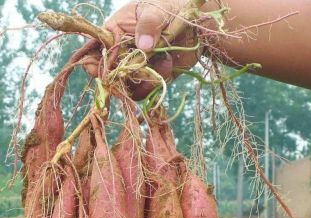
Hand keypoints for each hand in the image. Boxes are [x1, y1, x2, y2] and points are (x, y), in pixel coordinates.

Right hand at [85, 0, 199, 99]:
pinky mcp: (151, 78)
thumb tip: (143, 45)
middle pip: (110, 76)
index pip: (95, 52)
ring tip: (163, 62)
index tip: (108, 71)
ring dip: (144, 81)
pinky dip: (157, 83)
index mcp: (114, 33)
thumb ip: (148, 24)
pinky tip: (169, 65)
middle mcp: (122, 53)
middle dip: (123, 78)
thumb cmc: (168, 9)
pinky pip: (147, 90)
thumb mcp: (156, 10)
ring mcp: (136, 68)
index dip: (96, 65)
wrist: (191, 23)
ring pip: (129, 87)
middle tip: (141, 70)